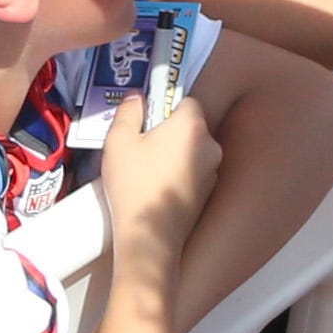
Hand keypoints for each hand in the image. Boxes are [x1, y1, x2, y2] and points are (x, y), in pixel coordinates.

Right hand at [93, 84, 221, 266]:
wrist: (150, 235)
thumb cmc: (134, 184)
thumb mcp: (119, 140)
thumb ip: (129, 111)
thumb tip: (136, 97)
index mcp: (192, 125)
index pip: (186, 100)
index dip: (165, 105)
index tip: (147, 117)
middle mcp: (210, 145)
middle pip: (190, 126)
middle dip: (169, 130)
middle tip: (142, 143)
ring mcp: (212, 171)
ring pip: (192, 150)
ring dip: (175, 152)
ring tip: (146, 167)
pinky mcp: (208, 192)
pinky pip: (193, 171)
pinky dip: (179, 172)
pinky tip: (156, 185)